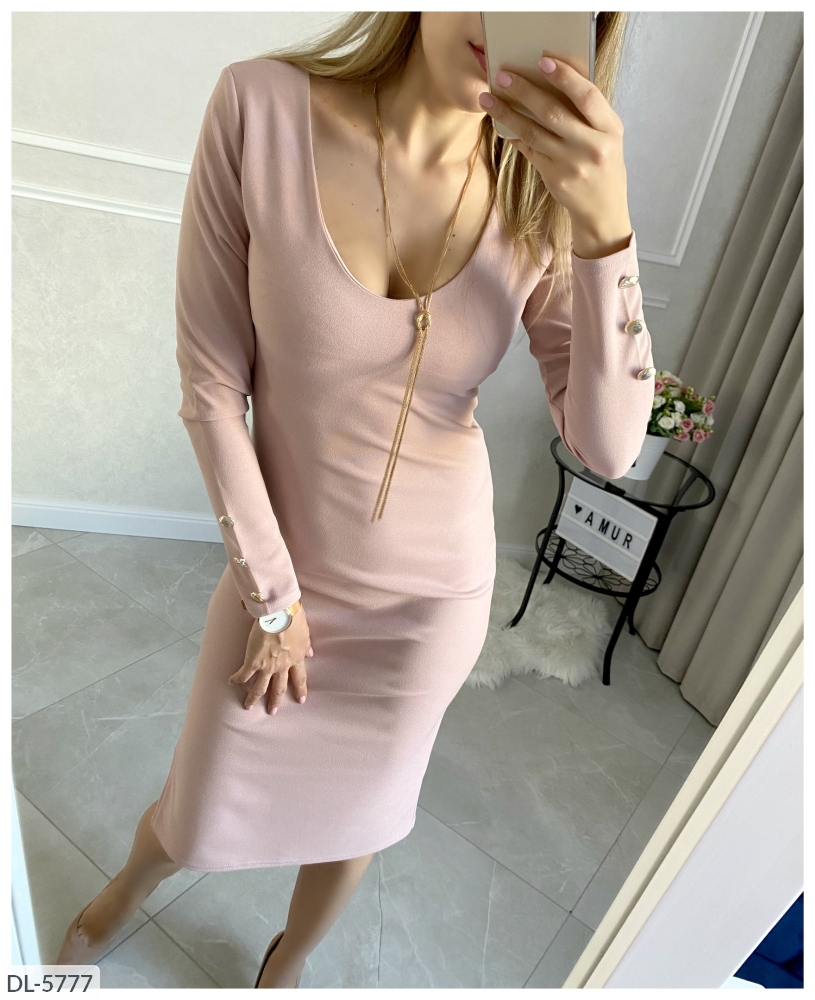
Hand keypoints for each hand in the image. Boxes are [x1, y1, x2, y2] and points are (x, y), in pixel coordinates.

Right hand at [228, 608, 313, 713]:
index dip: (300, 690)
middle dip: (275, 701)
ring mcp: (267, 665)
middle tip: (272, 712)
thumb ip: (306, 646)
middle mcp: (282, 666)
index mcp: (296, 659)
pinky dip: (237, 679)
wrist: (280, 613)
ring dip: (254, 698)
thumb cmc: (294, 619)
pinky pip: (244, 674)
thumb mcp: (306, 634)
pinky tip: (231, 682)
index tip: (301, 700)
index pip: (300, 678)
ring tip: (248, 706)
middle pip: (279, 688)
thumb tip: (310, 653)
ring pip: (260, 687)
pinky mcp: (253, 660)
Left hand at [479, 56, 632, 258]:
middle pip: (553, 113)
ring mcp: (572, 165)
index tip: (543, 61)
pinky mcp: (555, 178)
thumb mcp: (607, 135)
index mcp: (610, 129)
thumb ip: (588, 111)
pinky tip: (501, 122)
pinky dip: (514, 134)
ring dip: (508, 114)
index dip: (566, 77)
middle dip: (524, 91)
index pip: (587, 96)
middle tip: (502, 75)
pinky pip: (530, 150)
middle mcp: (592, 147)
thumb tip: (552, 79)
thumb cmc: (603, 162)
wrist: (603, 209)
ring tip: (488, 99)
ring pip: (534, 133)